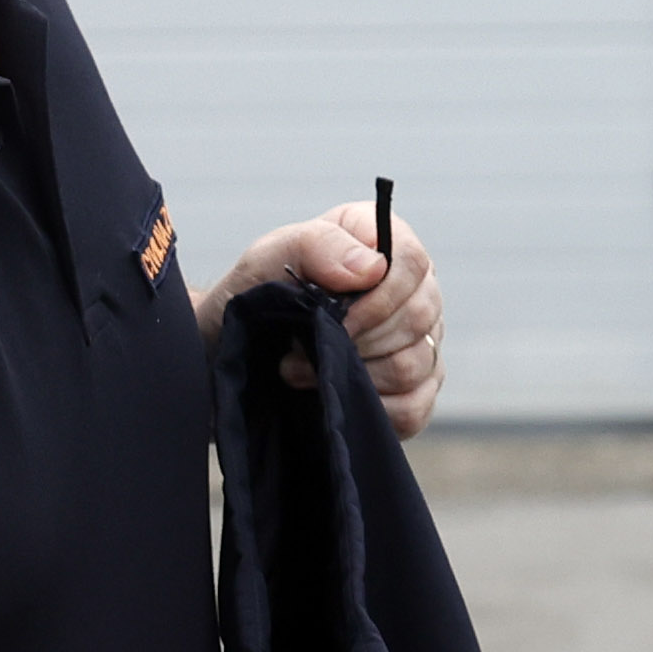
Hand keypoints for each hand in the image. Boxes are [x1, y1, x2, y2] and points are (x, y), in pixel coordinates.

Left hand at [206, 202, 446, 436]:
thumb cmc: (256, 295)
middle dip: (357, 339)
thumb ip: (320, 245)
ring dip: (355, 375)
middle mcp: (413, 290)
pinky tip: (337, 396)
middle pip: (419, 316)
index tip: (332, 315)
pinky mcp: (415, 389)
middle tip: (304, 346)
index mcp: (384, 244)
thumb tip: (372, 268)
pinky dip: (374, 407)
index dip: (379, 296)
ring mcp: (420, 342)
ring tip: (305, 371)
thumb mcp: (270, 256)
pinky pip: (416, 405)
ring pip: (416, 363)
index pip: (413, 263)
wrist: (233, 346)